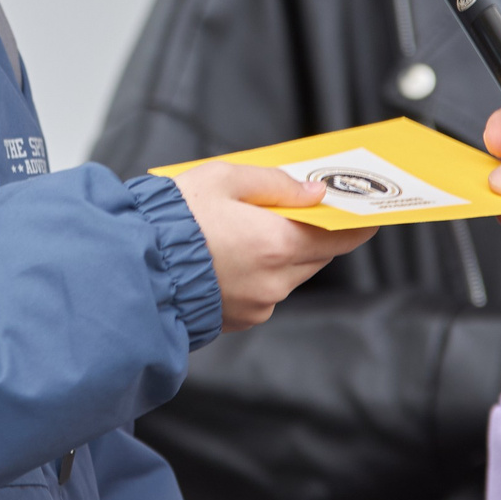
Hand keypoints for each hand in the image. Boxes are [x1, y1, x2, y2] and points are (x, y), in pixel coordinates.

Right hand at [171, 163, 372, 331]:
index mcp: (276, 244)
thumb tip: (312, 192)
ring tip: (257, 229)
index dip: (357, 224)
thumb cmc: (171, 219)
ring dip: (285, 254)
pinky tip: (235, 255)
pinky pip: (265, 292)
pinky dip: (261, 273)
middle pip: (317, 256)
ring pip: (291, 276)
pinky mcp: (239, 320)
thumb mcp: (224, 179)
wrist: (131, 267)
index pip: (339, 236)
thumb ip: (276, 184)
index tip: (369, 215)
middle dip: (316, 234)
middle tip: (307, 211)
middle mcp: (274, 281)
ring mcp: (258, 305)